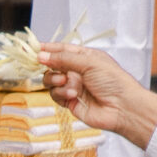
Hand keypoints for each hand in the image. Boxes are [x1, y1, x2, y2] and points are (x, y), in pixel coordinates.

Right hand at [37, 44, 156, 148]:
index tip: (34, 48)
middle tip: (52, 68)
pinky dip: (61, 94)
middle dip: (50, 67)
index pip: (62, 50)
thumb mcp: (89, 62)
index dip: (48, 49)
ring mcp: (72, 86)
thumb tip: (41, 55)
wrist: (122, 107)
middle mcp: (77, 71)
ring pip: (51, 81)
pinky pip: (55, 95)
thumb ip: (63, 58)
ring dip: (56, 81)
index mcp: (85, 57)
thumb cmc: (113, 81)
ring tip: (68, 84)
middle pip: (52, 66)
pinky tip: (73, 95)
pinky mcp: (69, 102)